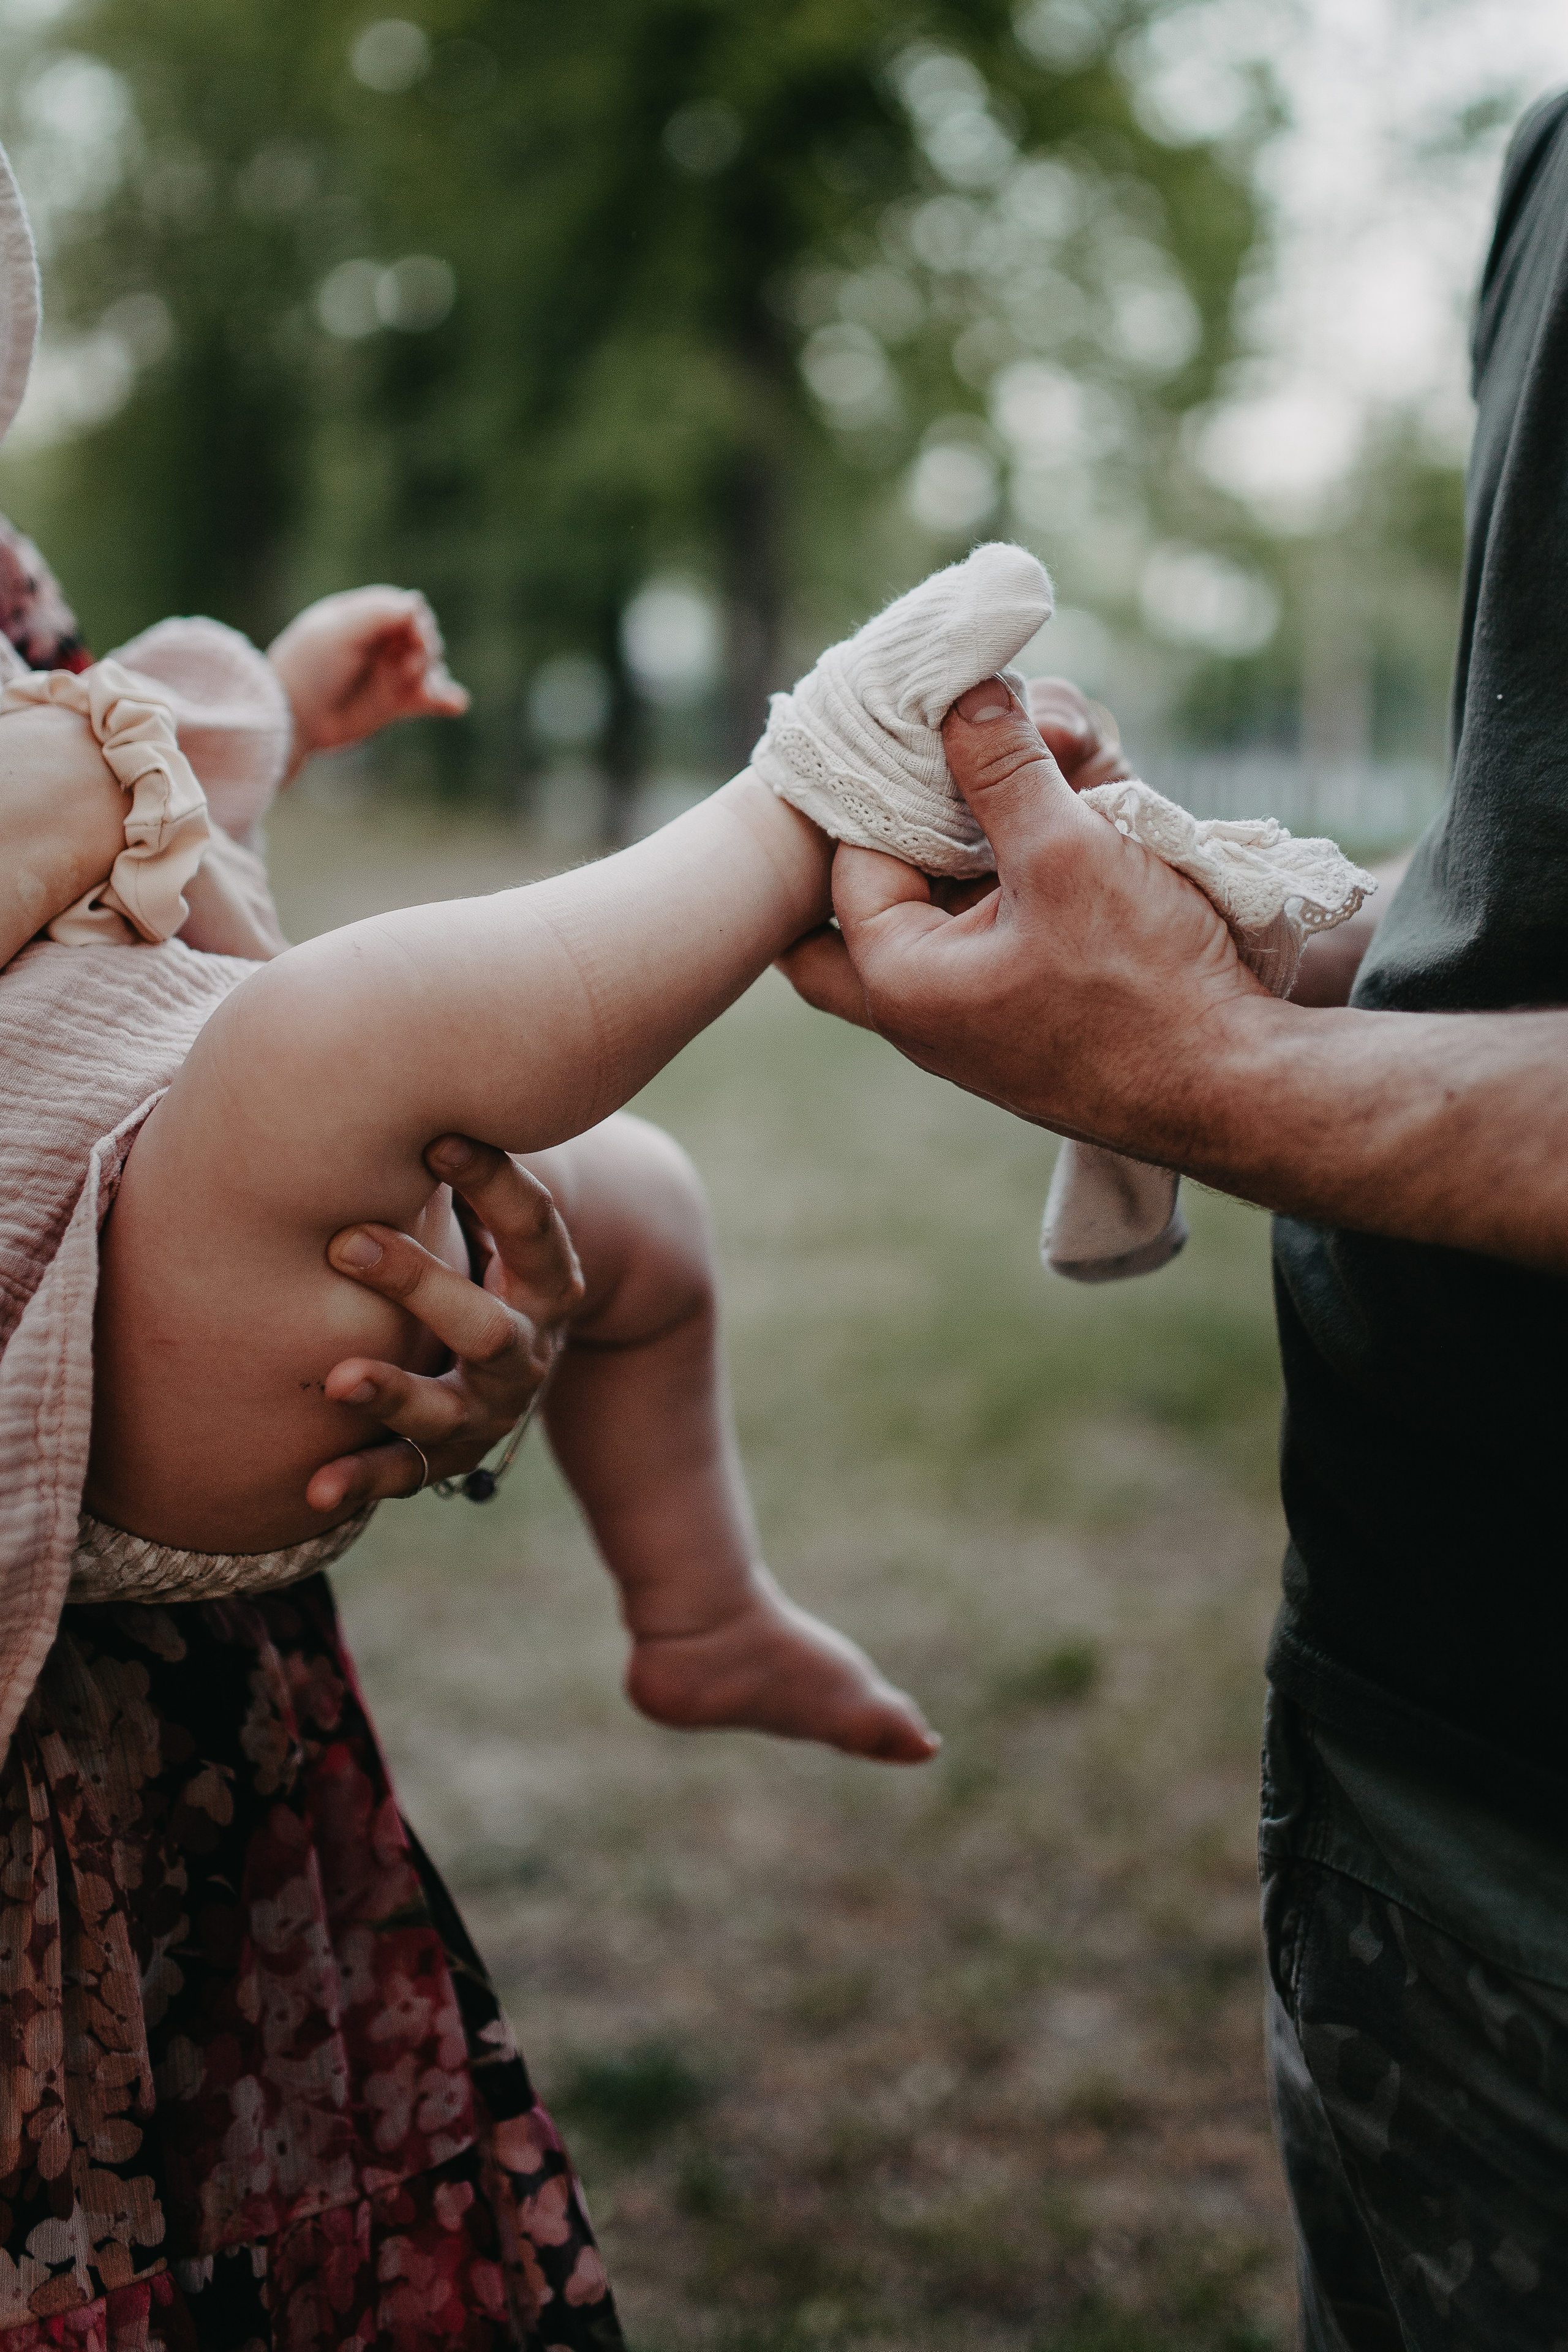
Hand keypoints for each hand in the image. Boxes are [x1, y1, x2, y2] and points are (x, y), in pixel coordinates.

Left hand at [267, 585, 468, 772]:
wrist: (293, 718)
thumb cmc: (309, 668)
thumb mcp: (340, 630)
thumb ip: (379, 613)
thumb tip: (418, 602)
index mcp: (362, 616)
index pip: (404, 608)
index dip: (415, 620)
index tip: (415, 631)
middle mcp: (379, 643)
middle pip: (422, 635)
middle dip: (425, 647)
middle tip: (412, 664)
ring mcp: (389, 673)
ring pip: (430, 666)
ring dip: (433, 672)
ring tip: (422, 686)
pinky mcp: (396, 704)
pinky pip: (431, 699)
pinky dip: (447, 699)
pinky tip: (456, 703)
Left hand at [306, 1136, 583, 1512]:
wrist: (521, 1353)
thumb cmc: (481, 1251)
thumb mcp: (487, 1210)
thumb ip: (458, 1157)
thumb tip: (397, 1049)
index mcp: (547, 1279)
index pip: (533, 1227)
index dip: (492, 1182)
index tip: (436, 1138)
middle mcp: (527, 1348)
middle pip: (487, 1325)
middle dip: (419, 1285)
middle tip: (345, 1242)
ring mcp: (491, 1408)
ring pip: (449, 1409)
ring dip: (394, 1393)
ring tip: (338, 1378)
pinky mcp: (448, 1454)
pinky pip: (406, 1474)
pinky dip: (362, 1479)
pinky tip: (314, 1486)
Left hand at [826, 678, 1264, 1159]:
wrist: (1237, 1087)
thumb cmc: (1148, 983)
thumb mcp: (1067, 851)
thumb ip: (1003, 767)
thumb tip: (962, 693)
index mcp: (898, 980)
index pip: (849, 856)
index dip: (888, 784)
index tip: (936, 727)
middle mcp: (919, 1011)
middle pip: (865, 901)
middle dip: (895, 830)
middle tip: (934, 769)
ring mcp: (970, 1022)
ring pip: (931, 913)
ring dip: (966, 848)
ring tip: (1021, 784)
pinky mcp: (1022, 1019)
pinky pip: (986, 938)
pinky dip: (1005, 882)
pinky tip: (1052, 835)